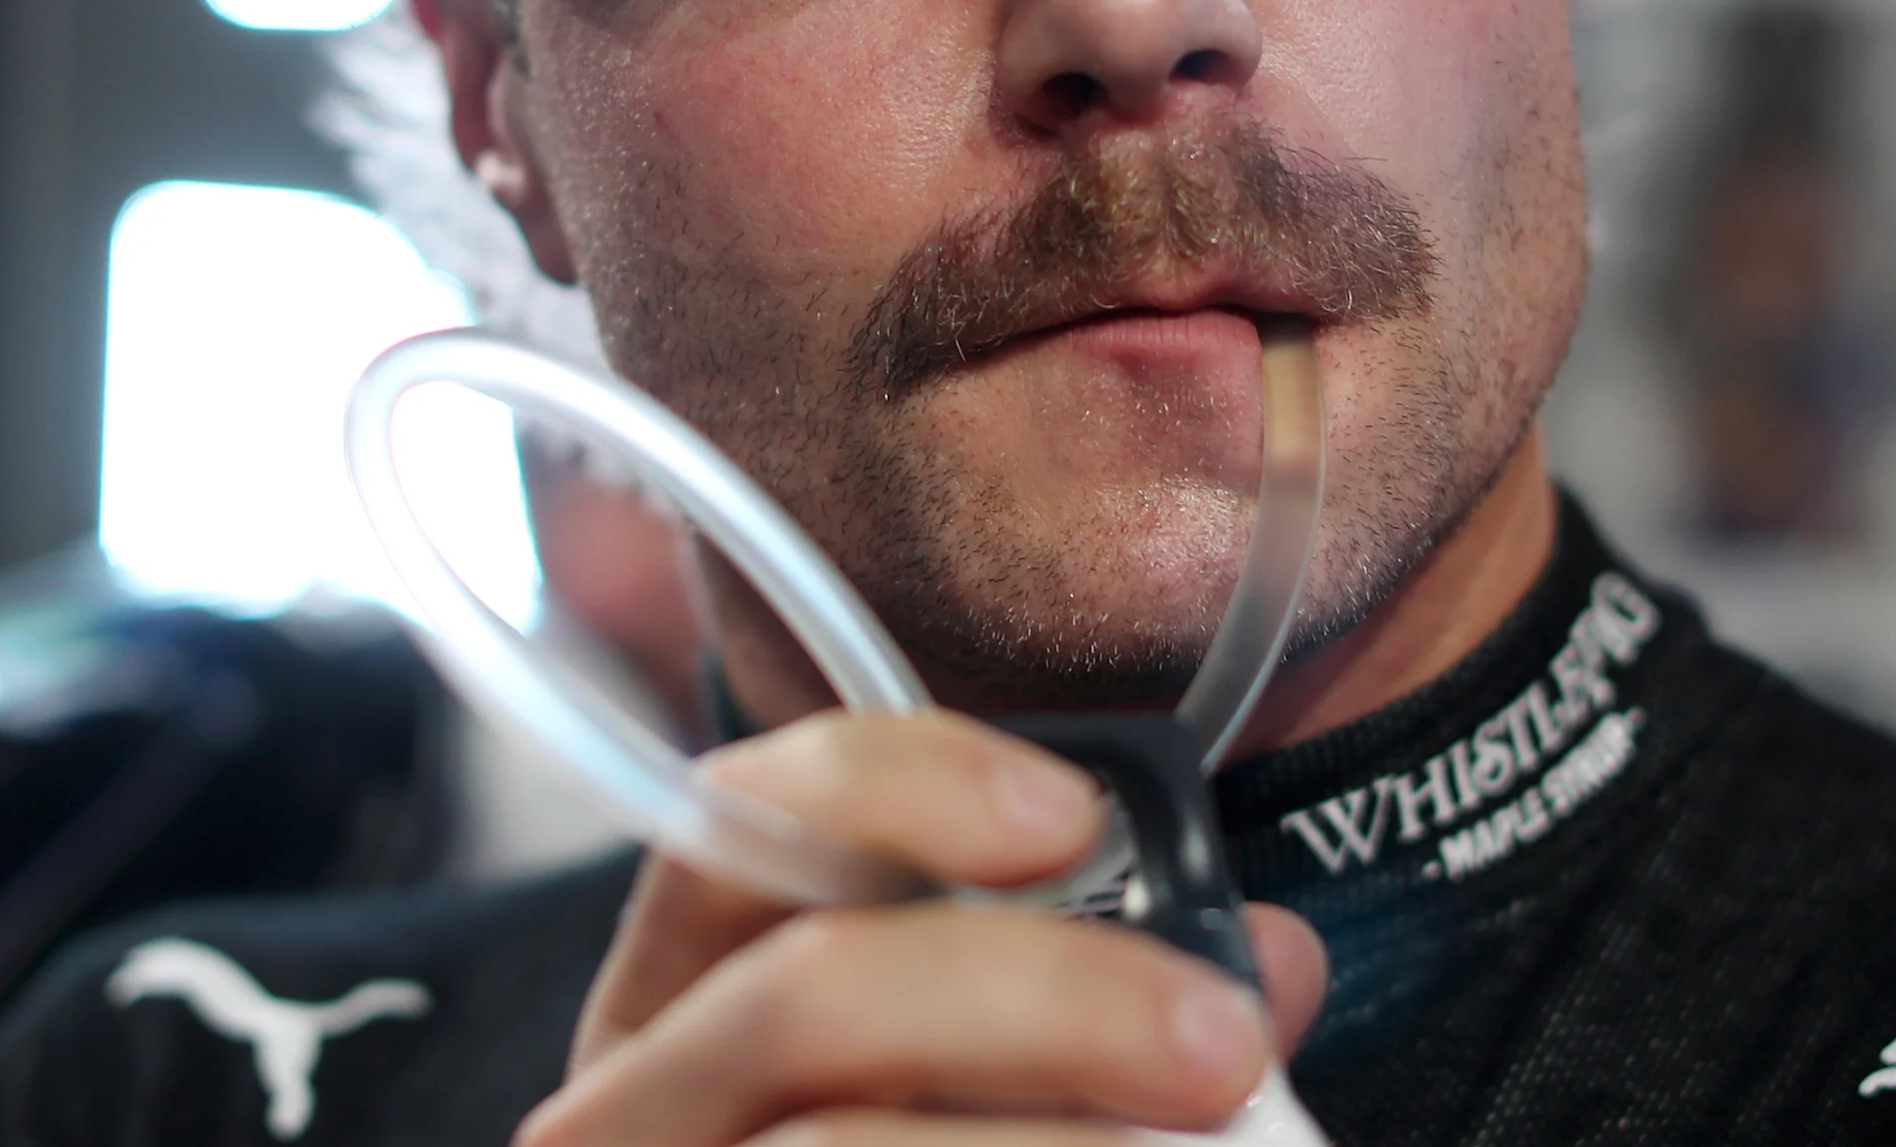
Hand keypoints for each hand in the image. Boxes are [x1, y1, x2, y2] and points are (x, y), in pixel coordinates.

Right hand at [519, 710, 1330, 1144]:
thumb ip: (1098, 1000)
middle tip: (1220, 1045)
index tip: (1069, 819)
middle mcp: (627, 1093)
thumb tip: (1267, 962)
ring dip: (1051, 1145)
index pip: (744, 813)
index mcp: (685, 987)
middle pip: (814, 991)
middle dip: (1048, 1001)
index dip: (902, 784)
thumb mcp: (977, 1061)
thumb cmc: (922, 1133)